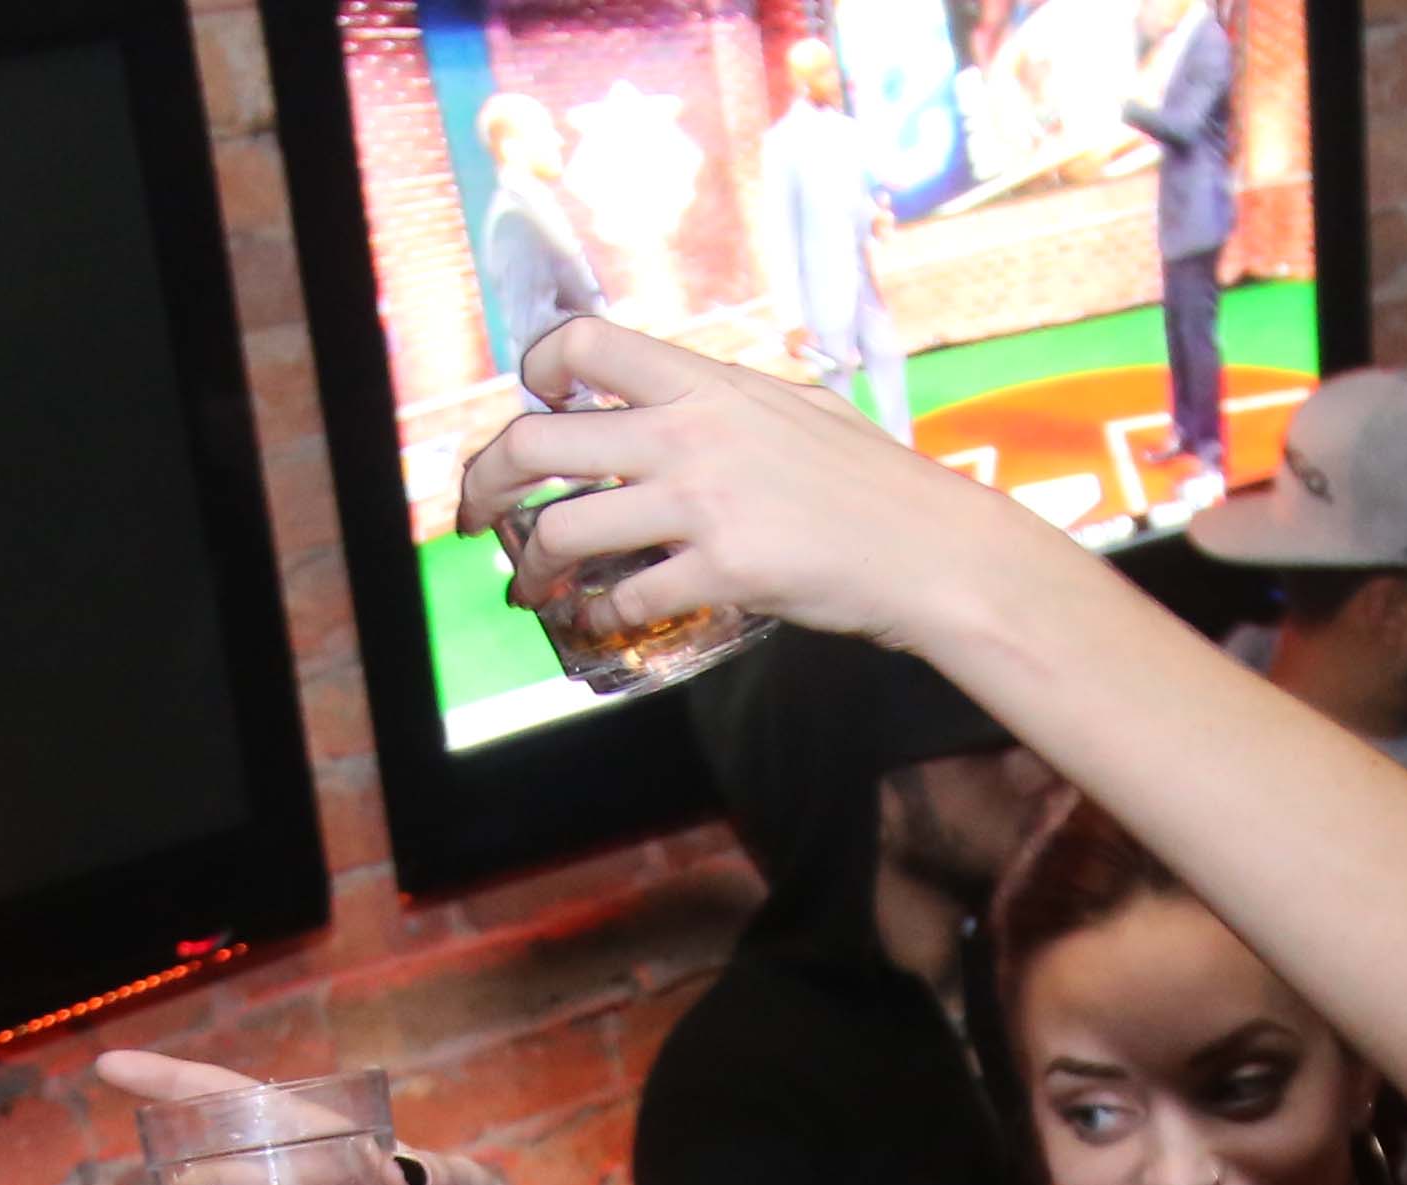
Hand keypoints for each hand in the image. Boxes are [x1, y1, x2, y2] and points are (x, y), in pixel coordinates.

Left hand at [453, 316, 1046, 653]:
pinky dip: (599, 612)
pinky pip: (624, 594)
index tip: (528, 408)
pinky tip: (600, 618)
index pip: (584, 344)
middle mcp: (689, 433)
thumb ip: (731, 400)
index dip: (536, 373)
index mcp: (706, 382)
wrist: (929, 549)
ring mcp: (701, 503)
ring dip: (531, 569)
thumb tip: (685, 396)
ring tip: (530, 590)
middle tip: (476, 515)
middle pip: (536, 441)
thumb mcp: (801, 408)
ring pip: (564, 531)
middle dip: (486, 483)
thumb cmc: (874, 482)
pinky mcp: (720, 570)